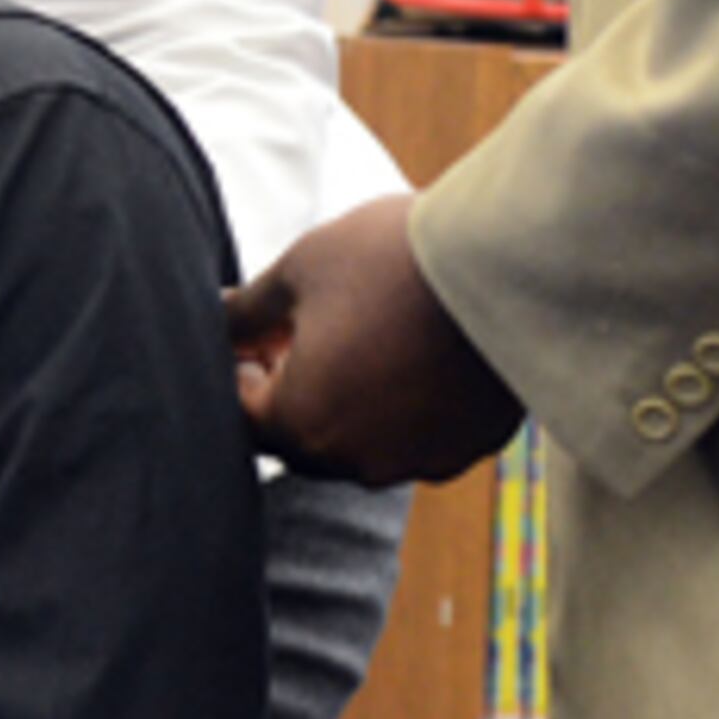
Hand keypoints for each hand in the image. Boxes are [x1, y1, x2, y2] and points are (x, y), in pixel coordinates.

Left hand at [228, 193, 525, 486]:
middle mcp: (357, 459)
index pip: (241, 415)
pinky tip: (409, 354)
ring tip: (355, 336)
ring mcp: (417, 460)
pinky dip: (401, 407)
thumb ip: (245, 311)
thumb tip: (214, 321)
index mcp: (303, 422)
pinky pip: (415, 437)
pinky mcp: (467, 447)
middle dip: (286, 387)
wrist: (504, 258)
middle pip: (299, 435)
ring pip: (358, 440)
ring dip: (344, 399)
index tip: (248, 331)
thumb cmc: (390, 258)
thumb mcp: (299, 270)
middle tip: (292, 331)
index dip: (234, 370)